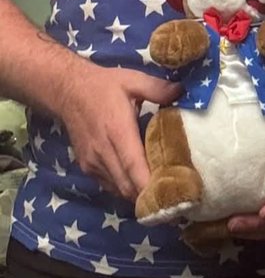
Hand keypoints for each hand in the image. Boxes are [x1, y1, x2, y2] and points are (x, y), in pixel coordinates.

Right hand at [57, 64, 180, 200]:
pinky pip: (110, 185)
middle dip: (150, 196)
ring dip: (138, 194)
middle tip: (175, 197)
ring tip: (161, 192)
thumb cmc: (103, 86)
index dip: (149, 185)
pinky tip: (141, 183)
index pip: (134, 166)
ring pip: (119, 190)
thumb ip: (158, 88)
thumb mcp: (132, 80)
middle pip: (128, 186)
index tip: (170, 194)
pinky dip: (126, 189)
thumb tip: (183, 92)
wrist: (67, 91)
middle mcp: (103, 152)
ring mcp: (93, 162)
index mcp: (117, 131)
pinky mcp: (87, 167)